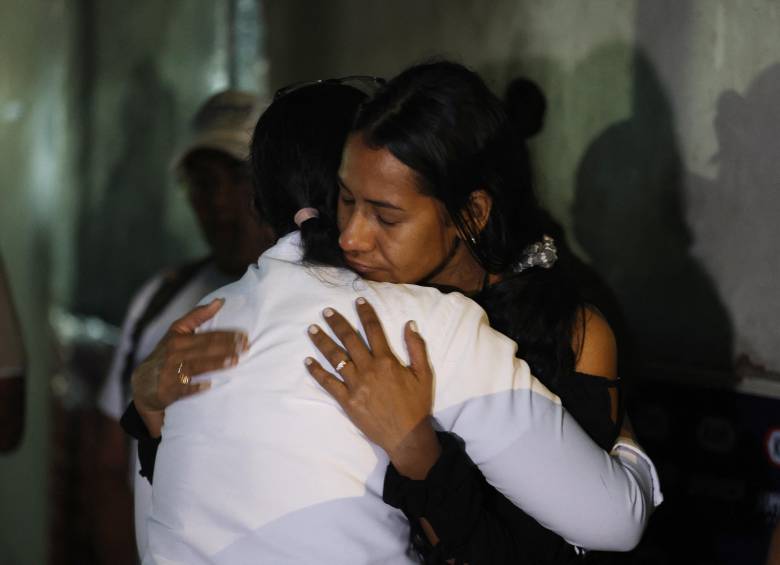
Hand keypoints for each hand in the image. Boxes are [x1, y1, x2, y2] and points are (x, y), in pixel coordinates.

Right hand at [131, 298, 247, 436]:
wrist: (144, 386)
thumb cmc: (166, 355)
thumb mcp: (177, 333)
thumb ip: (198, 316)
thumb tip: (220, 301)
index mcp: (178, 338)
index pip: (207, 335)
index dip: (226, 335)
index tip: (244, 335)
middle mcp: (173, 354)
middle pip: (204, 349)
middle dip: (227, 347)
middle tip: (246, 347)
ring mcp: (170, 372)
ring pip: (196, 366)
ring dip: (216, 363)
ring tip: (234, 361)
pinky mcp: (168, 390)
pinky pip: (184, 388)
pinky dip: (196, 387)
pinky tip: (210, 385)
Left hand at [304, 298, 440, 478]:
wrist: (407, 435)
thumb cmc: (417, 404)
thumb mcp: (424, 374)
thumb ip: (417, 347)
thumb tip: (409, 323)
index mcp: (387, 360)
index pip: (373, 329)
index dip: (365, 313)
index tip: (358, 301)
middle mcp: (368, 369)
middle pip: (349, 339)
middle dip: (337, 323)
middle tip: (326, 311)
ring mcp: (355, 385)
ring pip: (335, 358)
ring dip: (322, 342)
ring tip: (312, 329)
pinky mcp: (347, 401)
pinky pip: (328, 383)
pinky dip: (317, 371)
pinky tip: (308, 361)